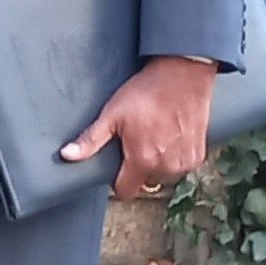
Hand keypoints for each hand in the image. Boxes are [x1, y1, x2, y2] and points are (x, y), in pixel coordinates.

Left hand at [60, 56, 215, 197]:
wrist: (182, 74)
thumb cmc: (145, 92)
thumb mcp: (112, 114)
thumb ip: (91, 139)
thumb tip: (67, 155)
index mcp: (142, 161)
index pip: (125, 190)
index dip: (117, 179)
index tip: (118, 163)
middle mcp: (167, 167)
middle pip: (145, 180)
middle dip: (139, 165)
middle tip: (138, 138)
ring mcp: (185, 161)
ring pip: (164, 172)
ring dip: (159, 160)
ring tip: (156, 133)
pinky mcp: (198, 153)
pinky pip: (181, 163)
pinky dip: (176, 153)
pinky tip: (171, 133)